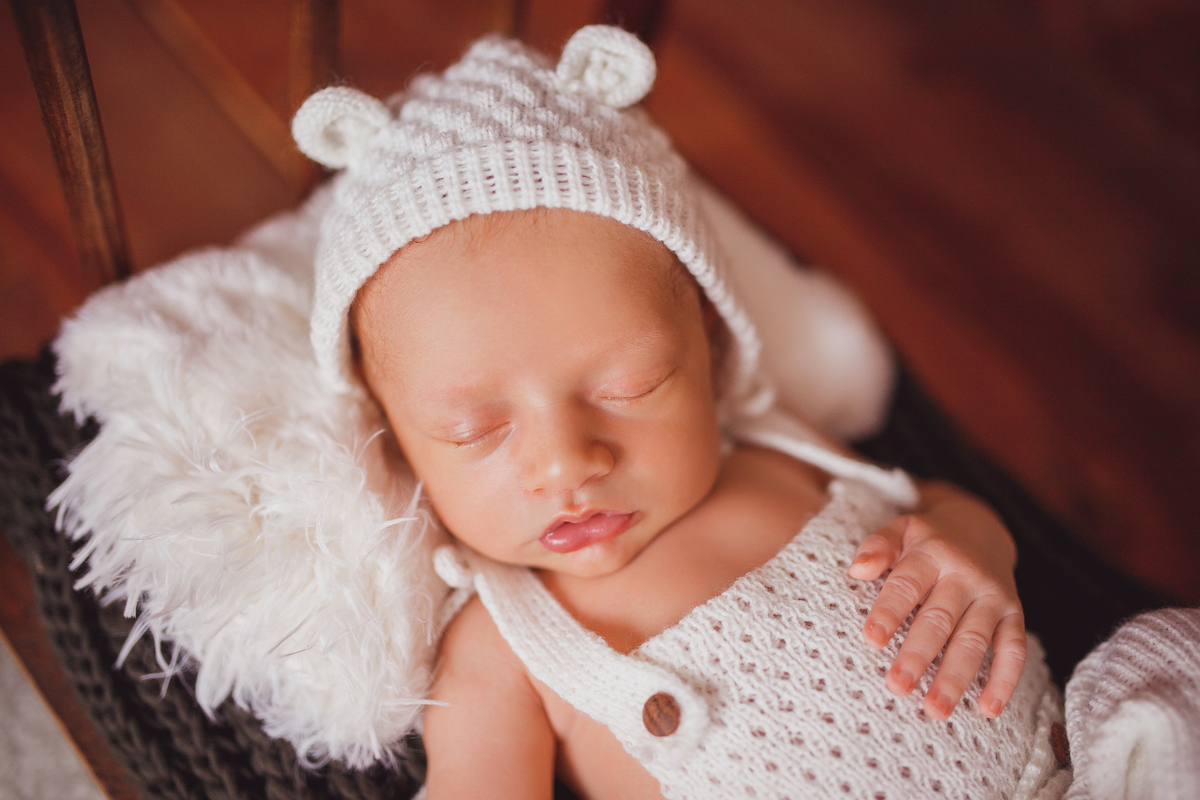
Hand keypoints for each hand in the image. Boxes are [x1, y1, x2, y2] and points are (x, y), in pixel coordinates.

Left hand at [848, 480, 1025, 720]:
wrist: (980, 527)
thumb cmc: (927, 539)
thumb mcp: (900, 529)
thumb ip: (878, 546)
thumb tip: (857, 570)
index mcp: (932, 553)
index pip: (907, 585)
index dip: (889, 612)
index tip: (870, 639)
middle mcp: (966, 574)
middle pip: (939, 619)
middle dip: (918, 655)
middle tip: (897, 687)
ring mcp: (993, 596)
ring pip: (974, 640)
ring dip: (956, 677)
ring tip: (935, 710)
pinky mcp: (1014, 614)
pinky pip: (1014, 649)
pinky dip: (1004, 680)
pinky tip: (989, 710)